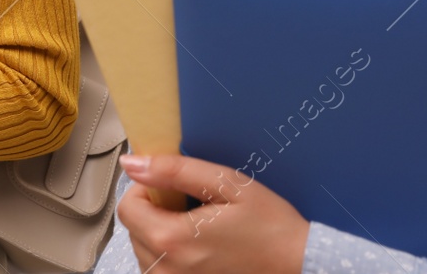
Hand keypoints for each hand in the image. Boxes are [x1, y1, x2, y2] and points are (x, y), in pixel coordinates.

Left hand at [117, 153, 308, 272]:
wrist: (299, 265)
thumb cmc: (270, 227)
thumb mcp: (226, 184)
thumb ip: (174, 171)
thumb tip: (133, 164)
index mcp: (173, 240)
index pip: (127, 207)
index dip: (146, 189)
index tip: (172, 188)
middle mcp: (168, 270)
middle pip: (134, 229)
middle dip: (154, 211)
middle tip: (192, 207)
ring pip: (145, 250)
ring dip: (161, 233)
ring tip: (199, 228)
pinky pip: (160, 269)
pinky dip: (171, 254)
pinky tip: (200, 246)